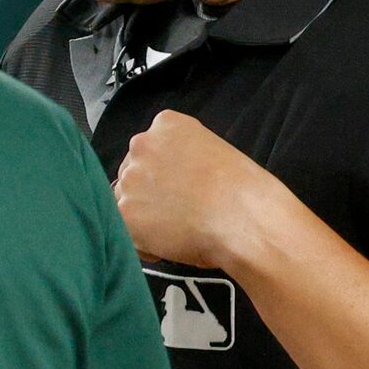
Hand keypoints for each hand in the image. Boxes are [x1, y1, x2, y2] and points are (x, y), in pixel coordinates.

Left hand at [114, 110, 287, 269]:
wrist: (245, 220)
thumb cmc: (243, 190)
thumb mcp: (212, 151)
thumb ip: (182, 157)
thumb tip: (168, 178)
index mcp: (166, 124)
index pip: (149, 149)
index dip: (161, 173)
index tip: (177, 187)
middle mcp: (141, 145)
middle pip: (132, 173)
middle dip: (147, 193)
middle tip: (176, 211)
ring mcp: (129, 179)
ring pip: (124, 200)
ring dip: (142, 216)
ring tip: (176, 228)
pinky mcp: (124, 212)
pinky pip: (123, 229)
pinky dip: (141, 241)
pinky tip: (167, 244)